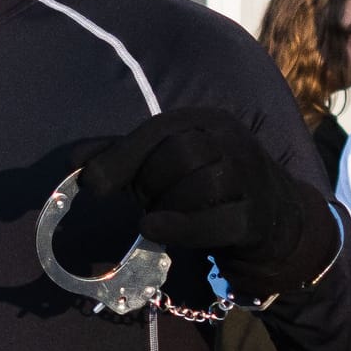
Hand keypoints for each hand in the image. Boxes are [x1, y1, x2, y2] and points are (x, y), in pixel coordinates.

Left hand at [77, 107, 337, 297]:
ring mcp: (249, 179)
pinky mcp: (255, 218)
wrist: (275, 222)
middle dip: (149, 183)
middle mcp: (232, 141)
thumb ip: (123, 157)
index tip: (93, 184)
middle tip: (145, 201)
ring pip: (197, 186)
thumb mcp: (167, 165)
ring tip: (164, 216)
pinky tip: (153, 229)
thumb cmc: (210, 188)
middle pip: (177, 156)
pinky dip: (179, 227)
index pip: (158, 130)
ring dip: (167, 206)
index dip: (122, 156)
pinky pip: (214, 221)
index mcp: (207, 121)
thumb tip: (75, 162)